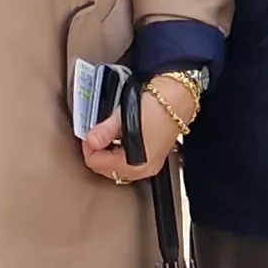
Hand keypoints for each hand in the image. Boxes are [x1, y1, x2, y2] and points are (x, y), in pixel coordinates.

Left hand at [83, 74, 197, 182]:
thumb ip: (105, 131)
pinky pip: (129, 165)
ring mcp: (150, 166)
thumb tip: (90, 140)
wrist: (178, 98)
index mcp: (135, 163)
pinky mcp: (154, 159)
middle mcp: (143, 170)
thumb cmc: (156, 106)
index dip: (88, 148)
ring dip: (107, 155)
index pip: (97, 164)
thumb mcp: (124, 116)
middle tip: (95, 134)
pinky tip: (119, 140)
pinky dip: (119, 155)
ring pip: (117, 169)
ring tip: (106, 136)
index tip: (89, 133)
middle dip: (97, 153)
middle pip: (106, 170)